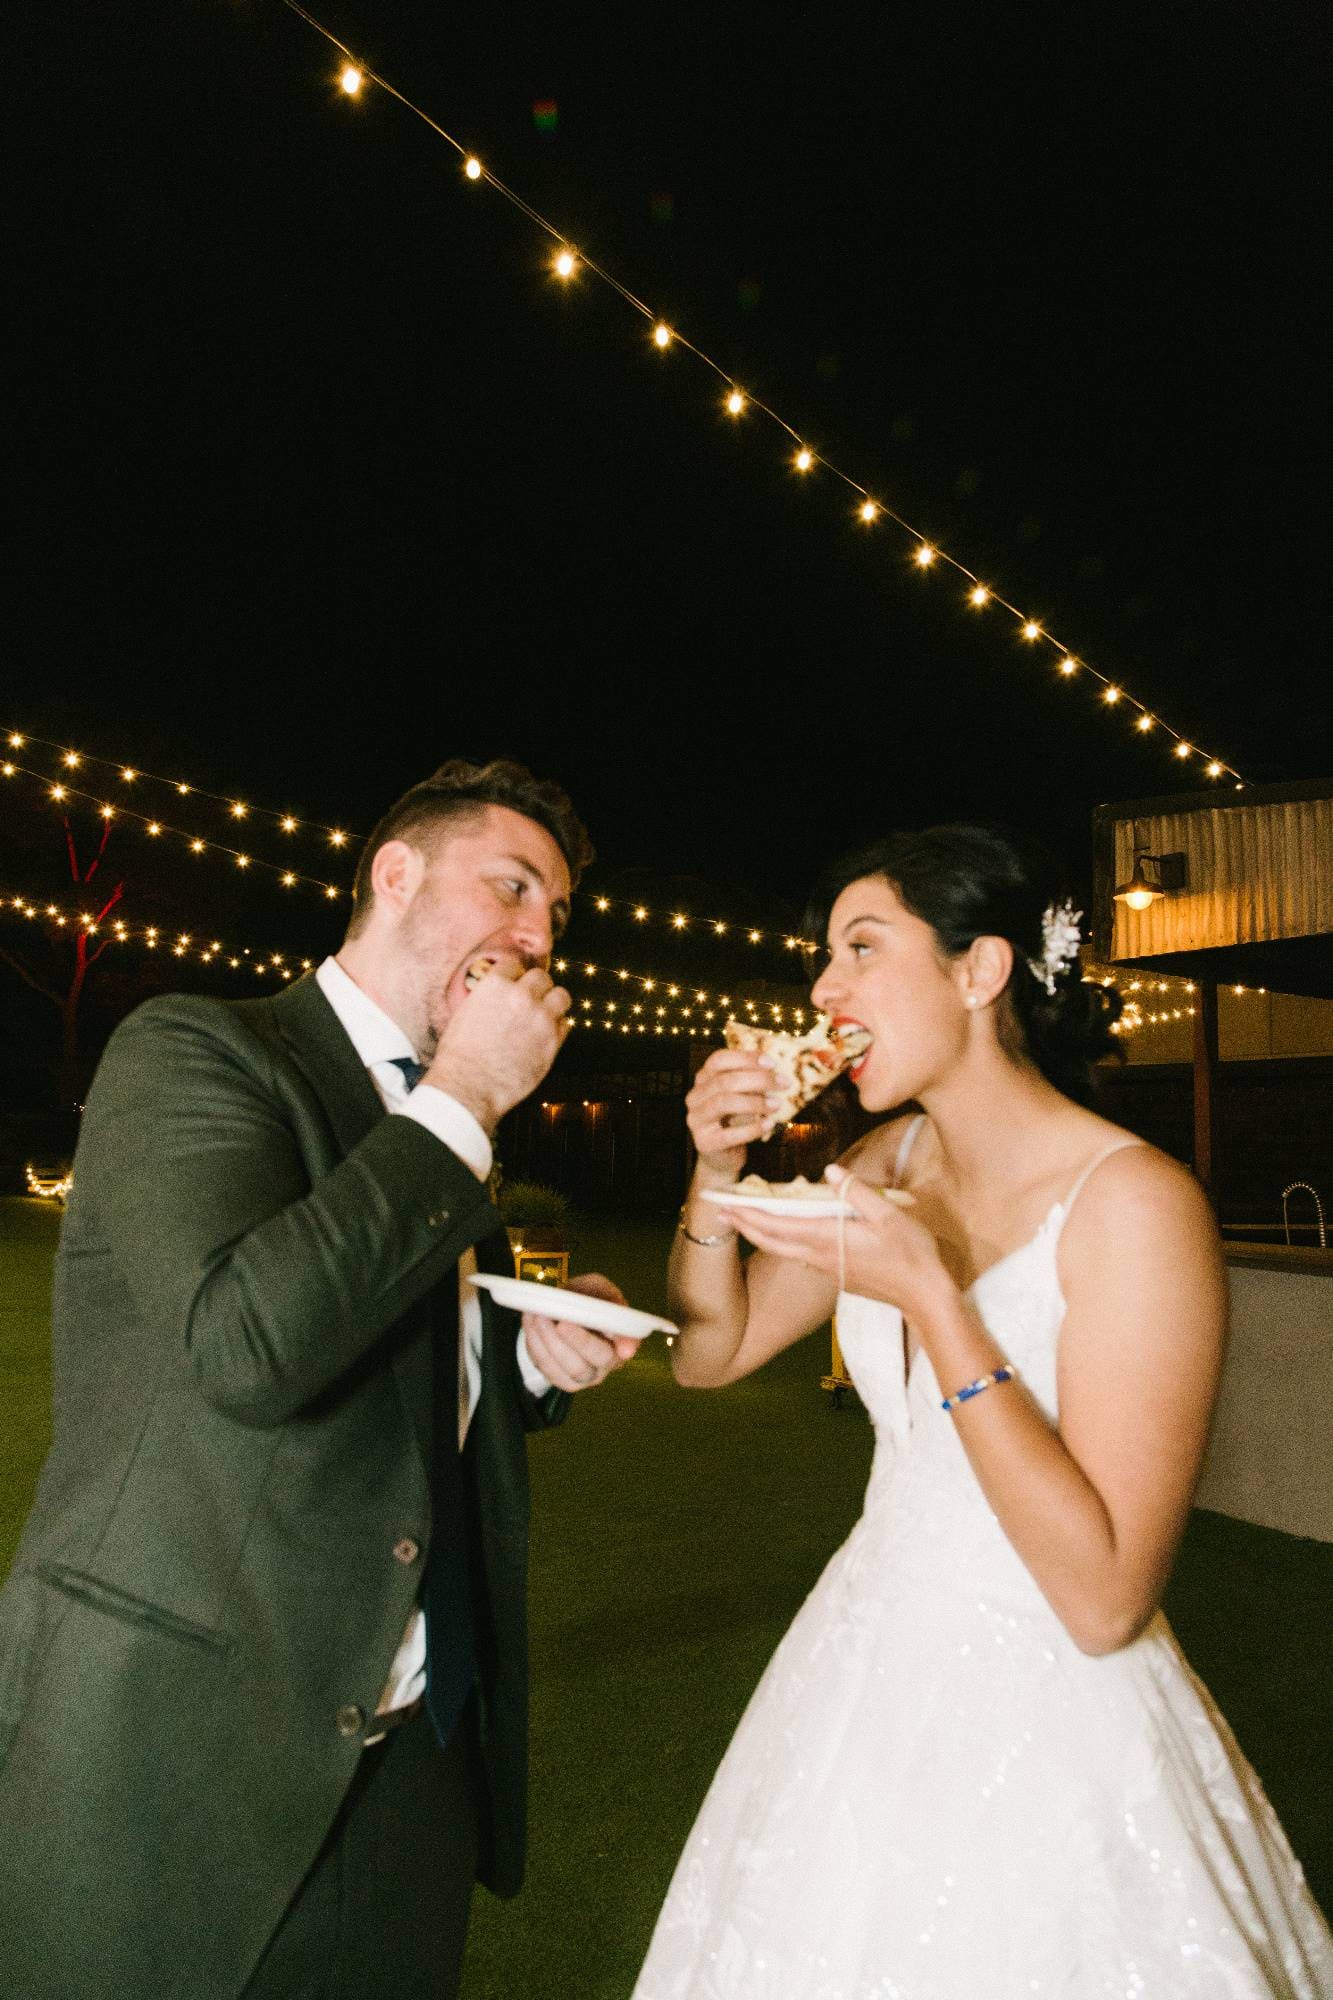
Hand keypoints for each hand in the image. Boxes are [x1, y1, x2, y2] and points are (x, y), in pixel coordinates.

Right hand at [424, 963, 570, 1132]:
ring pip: (561, 996)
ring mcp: (541, 1018)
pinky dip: (556, 1028)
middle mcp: (522, 996)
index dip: (512, 975)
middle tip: (529, 1001)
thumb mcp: (465, 1012)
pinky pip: (565, 1024)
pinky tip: (543, 1036)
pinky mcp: (554, 1041)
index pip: (513, 964)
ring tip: (543, 1014)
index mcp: (495, 985)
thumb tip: (497, 994)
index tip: (512, 984)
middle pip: (541, 977)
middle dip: (535, 987)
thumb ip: (487, 997)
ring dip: (552, 1003)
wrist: (470, 1087)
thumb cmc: (459, 1055)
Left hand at [521, 1273, 639, 1392]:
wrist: (563, 1310)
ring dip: (550, 1341)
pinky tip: (530, 1322)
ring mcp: (585, 1376)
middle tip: (561, 1322)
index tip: (624, 1350)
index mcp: (623, 1338)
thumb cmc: (588, 1299)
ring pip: (570, 1368)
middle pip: (597, 1360)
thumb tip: (613, 1311)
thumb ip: (607, 1298)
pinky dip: (536, 1343)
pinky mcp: (562, 1379)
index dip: (627, 1346)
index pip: (629, 1344)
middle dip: (577, 1341)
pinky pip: (547, 1367)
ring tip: (538, 1315)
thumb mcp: (599, 1289)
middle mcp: (607, 1363)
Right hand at [685, 1047, 780, 1180]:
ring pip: (724, 1103)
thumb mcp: (743, 1096)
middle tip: (784, 1083)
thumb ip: (752, 1082)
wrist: (724, 1156)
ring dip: (755, 1102)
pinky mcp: (705, 1142)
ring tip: (776, 1104)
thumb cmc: (735, 1121)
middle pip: (724, 1081)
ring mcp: (696, 1120)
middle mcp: (695, 1097)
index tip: (772, 1063)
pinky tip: (769, 1125)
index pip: (718, 1060)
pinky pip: (729, 1134)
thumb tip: (773, 1070)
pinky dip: (752, 1128)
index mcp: (703, 1080)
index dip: (745, 1058)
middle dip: (758, 1079)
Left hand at [714, 1166, 950, 1319]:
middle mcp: (819, 1256)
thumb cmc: (910, 1254)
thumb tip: (830, 1170)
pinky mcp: (837, 1274)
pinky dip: (781, 1240)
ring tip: (744, 1218)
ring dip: (760, 1233)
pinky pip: (799, 1255)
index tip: (726, 1204)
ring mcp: (827, 1267)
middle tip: (721, 1211)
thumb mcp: (888, 1215)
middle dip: (744, 1225)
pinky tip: (783, 1231)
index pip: (776, 1225)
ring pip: (782, 1249)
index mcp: (826, 1239)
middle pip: (770, 1240)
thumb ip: (857, 1191)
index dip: (748, 1214)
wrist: (924, 1296)